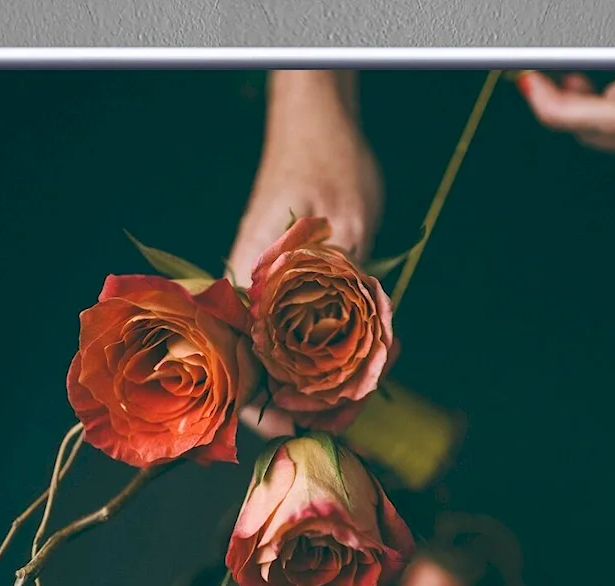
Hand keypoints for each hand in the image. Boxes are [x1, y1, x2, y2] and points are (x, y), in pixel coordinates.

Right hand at [229, 71, 383, 436]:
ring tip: (371, 391)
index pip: (238, 368)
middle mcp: (254, 295)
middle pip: (265, 376)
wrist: (322, 127)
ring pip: (291, 361)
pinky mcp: (299, 289)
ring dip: (328, 385)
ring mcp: (276, 294)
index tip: (306, 429)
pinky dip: (341, 353)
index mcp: (248, 285)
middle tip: (355, 417)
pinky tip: (377, 356)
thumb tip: (351, 348)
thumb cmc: (327, 165)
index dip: (266, 412)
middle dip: (307, 407)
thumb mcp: (345, 223)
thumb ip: (340, 284)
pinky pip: (312, 335)